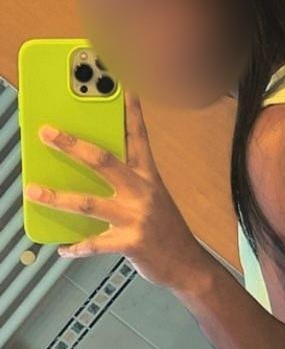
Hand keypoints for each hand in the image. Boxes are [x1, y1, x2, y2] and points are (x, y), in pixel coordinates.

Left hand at [24, 91, 209, 289]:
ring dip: (57, 197)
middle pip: (103, 161)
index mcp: (148, 176)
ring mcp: (137, 216)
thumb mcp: (151, 199)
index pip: (137, 136)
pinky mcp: (131, 242)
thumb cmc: (165, 230)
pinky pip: (95, 243)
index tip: (122, 85)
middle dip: (72, 145)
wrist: (187, 264)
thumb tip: (84, 175)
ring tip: (33, 191)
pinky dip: (76, 247)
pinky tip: (63, 248)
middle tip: (46, 132)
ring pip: (89, 203)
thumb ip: (124, 184)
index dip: (130, 110)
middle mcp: (142, 191)